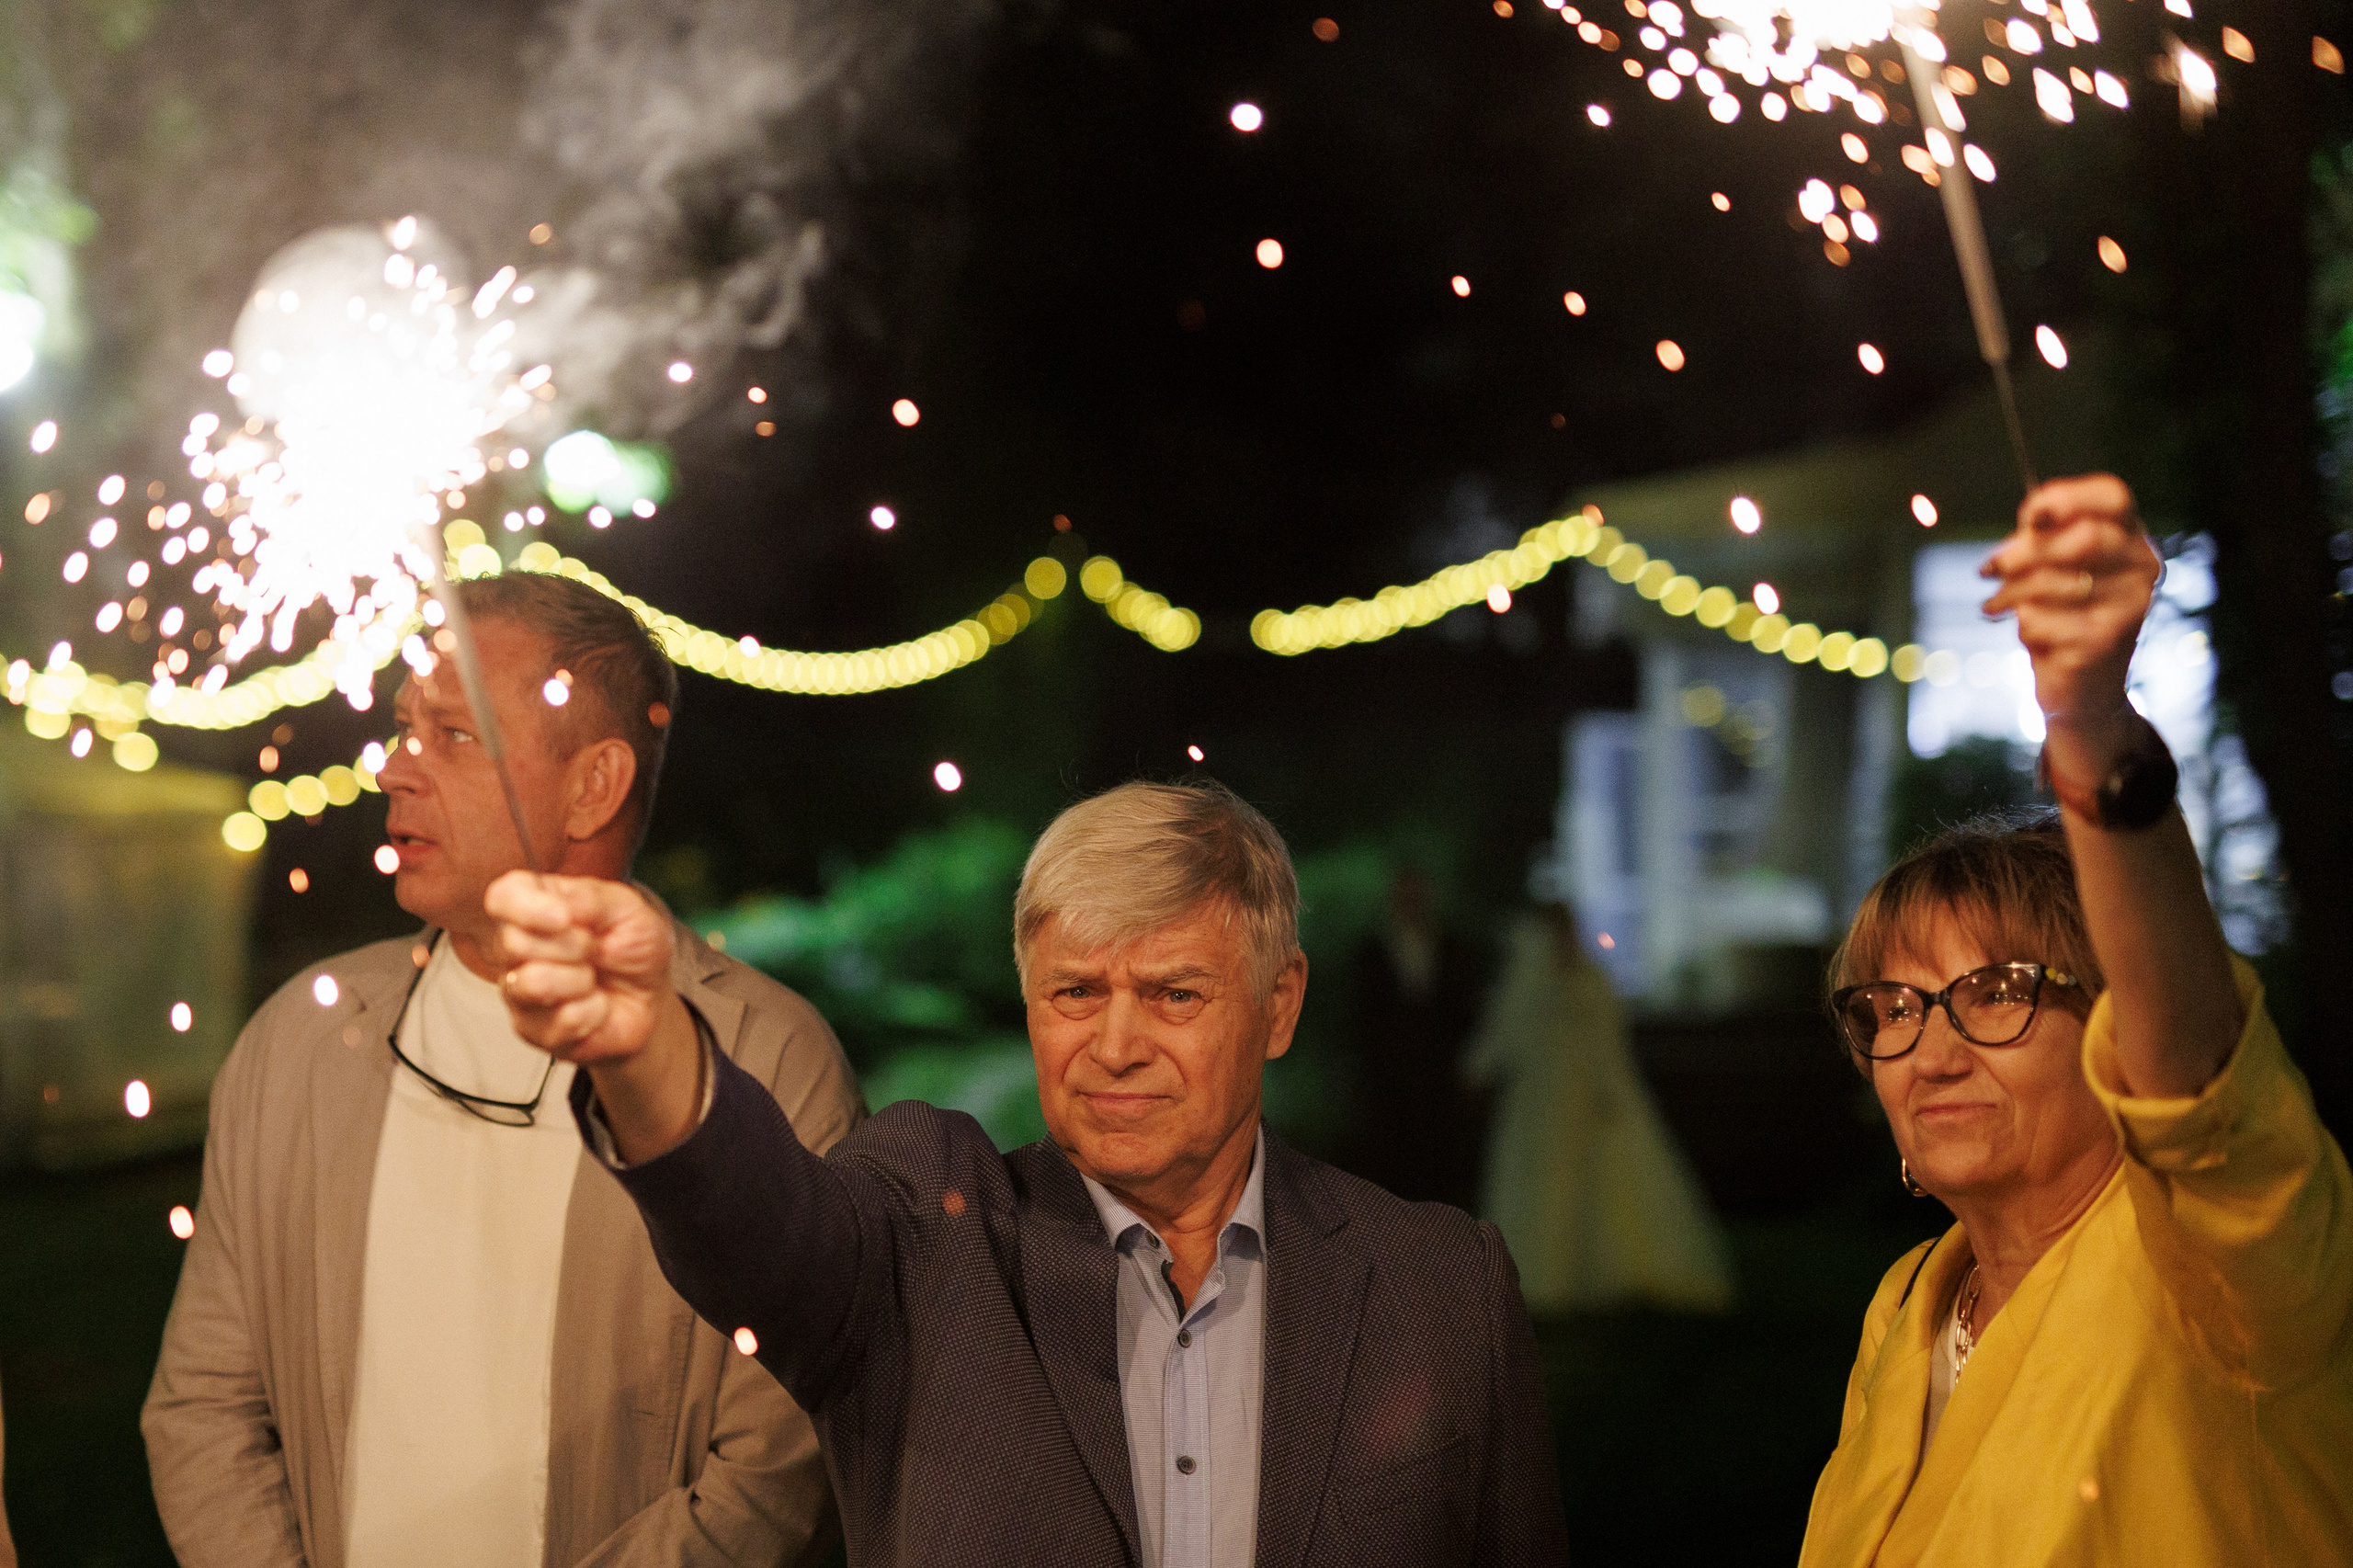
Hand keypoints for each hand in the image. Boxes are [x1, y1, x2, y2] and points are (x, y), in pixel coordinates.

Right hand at [487, 871, 679, 1063]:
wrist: (651, 994)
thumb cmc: (632, 944)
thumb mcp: (624, 907)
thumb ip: (587, 899)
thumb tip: (557, 907)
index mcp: (534, 907)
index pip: (502, 897)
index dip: (527, 907)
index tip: (564, 917)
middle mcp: (515, 950)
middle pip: (514, 943)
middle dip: (574, 945)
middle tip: (595, 949)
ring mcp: (519, 992)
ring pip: (533, 984)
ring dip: (581, 980)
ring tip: (592, 978)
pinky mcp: (532, 1031)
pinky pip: (561, 1020)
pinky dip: (594, 1012)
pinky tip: (595, 1005)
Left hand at [1979, 473, 2159, 762]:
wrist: (2084, 689)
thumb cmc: (2063, 615)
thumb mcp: (2052, 567)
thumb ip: (2042, 535)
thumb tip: (2033, 517)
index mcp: (2132, 539)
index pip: (2113, 497)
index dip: (2068, 496)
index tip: (2028, 514)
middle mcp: (2141, 569)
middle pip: (2083, 537)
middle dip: (2024, 551)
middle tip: (1988, 569)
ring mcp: (2129, 608)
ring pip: (2052, 581)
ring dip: (2009, 594)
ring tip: (1995, 604)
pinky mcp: (2105, 644)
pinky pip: (2042, 621)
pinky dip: (2023, 628)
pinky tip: (2029, 638)